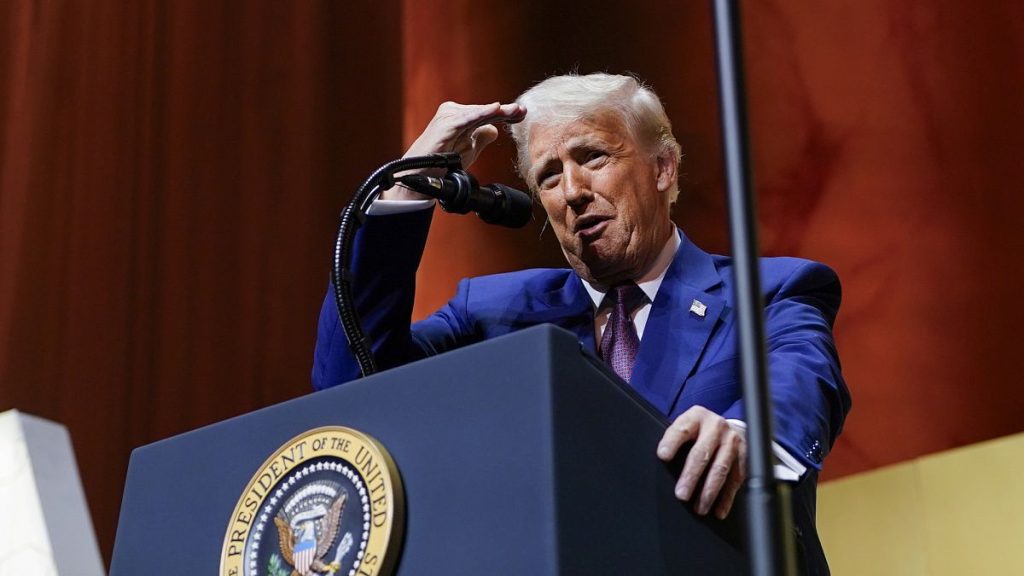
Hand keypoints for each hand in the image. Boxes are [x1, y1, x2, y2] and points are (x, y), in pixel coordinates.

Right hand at [383, 101, 526, 200]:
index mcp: (459, 117)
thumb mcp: (468, 149)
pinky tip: (495, 109)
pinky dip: (481, 114)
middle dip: (505, 112)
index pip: (487, 114)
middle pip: (484, 111)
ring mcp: (448, 117)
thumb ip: (481, 138)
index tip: (523, 114)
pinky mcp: (444, 125)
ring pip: (478, 114)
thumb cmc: (442, 163)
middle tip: (523, 111)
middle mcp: (453, 113)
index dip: (506, 114)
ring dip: (497, 112)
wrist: (420, 176)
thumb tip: (495, 129)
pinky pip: (466, 119)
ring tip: (514, 111)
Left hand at [657, 406, 746, 518]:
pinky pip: (736, 479)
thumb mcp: (686, 427)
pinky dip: (727, 497)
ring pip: (720, 469)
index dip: (672, 442)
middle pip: (702, 453)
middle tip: (681, 494)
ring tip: (699, 508)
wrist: (727, 427)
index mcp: (697, 416)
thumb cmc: (698, 431)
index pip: (682, 429)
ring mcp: (732, 441)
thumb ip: (675, 440)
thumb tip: (663, 461)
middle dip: (691, 476)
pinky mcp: (745, 456)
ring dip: (709, 491)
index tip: (663, 456)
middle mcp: (716, 427)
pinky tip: (719, 510)